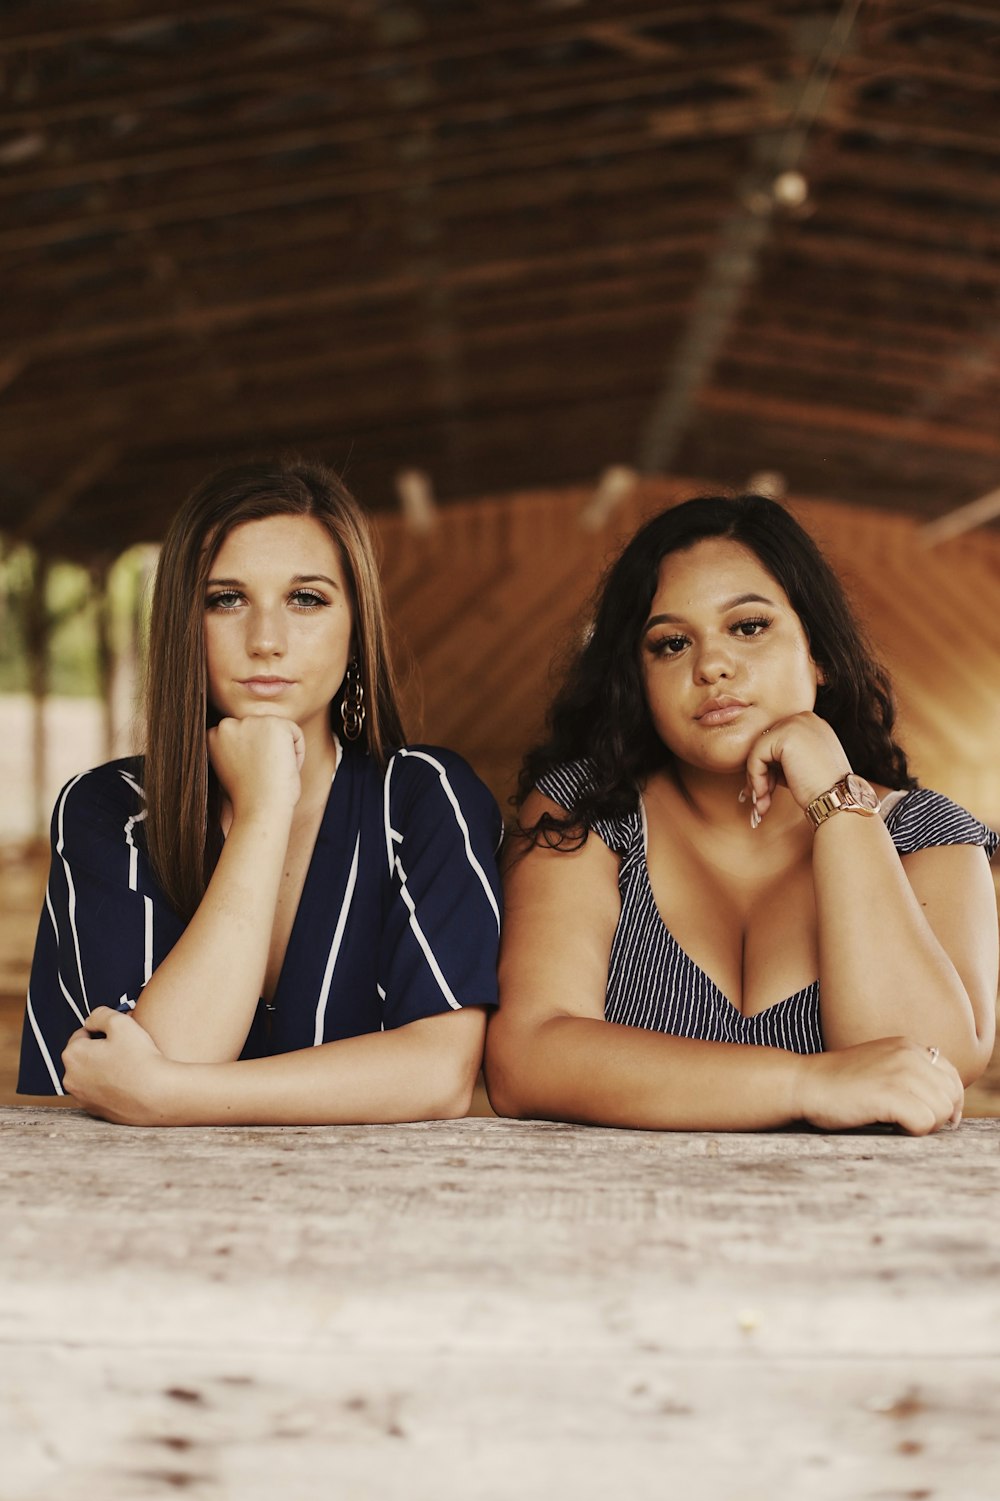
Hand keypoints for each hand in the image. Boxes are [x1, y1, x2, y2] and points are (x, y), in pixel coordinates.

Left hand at [62, 1007, 178, 1124]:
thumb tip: (92, 1020)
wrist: (157, 1096)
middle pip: (85, 1054)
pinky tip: (129, 1082)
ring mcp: (82, 1097)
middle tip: (125, 1048)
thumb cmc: (140, 1062)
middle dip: (101, 1050)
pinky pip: (100, 1092)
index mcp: (73, 1055)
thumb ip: (100, 1014)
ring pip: (92, 1074)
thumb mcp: (121, 1022)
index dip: (103, 1030)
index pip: (83, 1033)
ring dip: (105, 1068)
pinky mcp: (95, 1111)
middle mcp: (71, 1078)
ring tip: (129, 1066)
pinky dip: (110, 1086)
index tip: (118, 1035)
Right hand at [208, 715, 304, 820]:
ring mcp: (251, 721)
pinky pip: (295, 733)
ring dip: (281, 752)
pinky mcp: (274, 723)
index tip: (252, 775)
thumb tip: (251, 743)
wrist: (260, 809)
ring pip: (278, 731)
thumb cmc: (247, 799)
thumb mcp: (231, 771)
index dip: (252, 758)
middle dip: (266, 751)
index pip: (243, 736)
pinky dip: (297, 753)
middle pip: (260, 731)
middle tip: (264, 776)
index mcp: (213, 736)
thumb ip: (235, 751)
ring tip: (272, 773)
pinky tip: (283, 767)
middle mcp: (228, 724)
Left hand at [744, 711, 849, 820]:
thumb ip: (780, 758)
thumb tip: (752, 765)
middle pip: (765, 744)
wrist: (837, 799)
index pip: (776, 741)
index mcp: (810, 723)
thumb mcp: (800, 765)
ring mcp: (795, 723)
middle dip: (760, 774)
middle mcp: (804, 717)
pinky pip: (755, 757)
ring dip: (756, 780)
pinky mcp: (785, 735)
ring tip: (763, 802)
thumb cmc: (822, 789)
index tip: (765, 791)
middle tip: (761, 800)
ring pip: (757, 750)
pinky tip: (764, 796)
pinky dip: (756, 778)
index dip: (768, 768)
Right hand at [794, 1037, 962, 1134]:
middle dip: (938, 1116)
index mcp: (908, 1046)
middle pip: (951, 1096)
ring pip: (942, 1110)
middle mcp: (909, 1055)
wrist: (805, 1083)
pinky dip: (913, 1132)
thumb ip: (910, 1073)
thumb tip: (945, 1104)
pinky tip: (892, 1125)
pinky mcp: (891, 1094)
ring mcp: (901, 1073)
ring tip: (899, 1123)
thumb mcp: (881, 1065)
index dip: (949, 1102)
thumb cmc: (839, 1083)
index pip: (952, 1077)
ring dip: (925, 1125)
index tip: (934, 1118)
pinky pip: (925, 1123)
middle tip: (913, 1124)